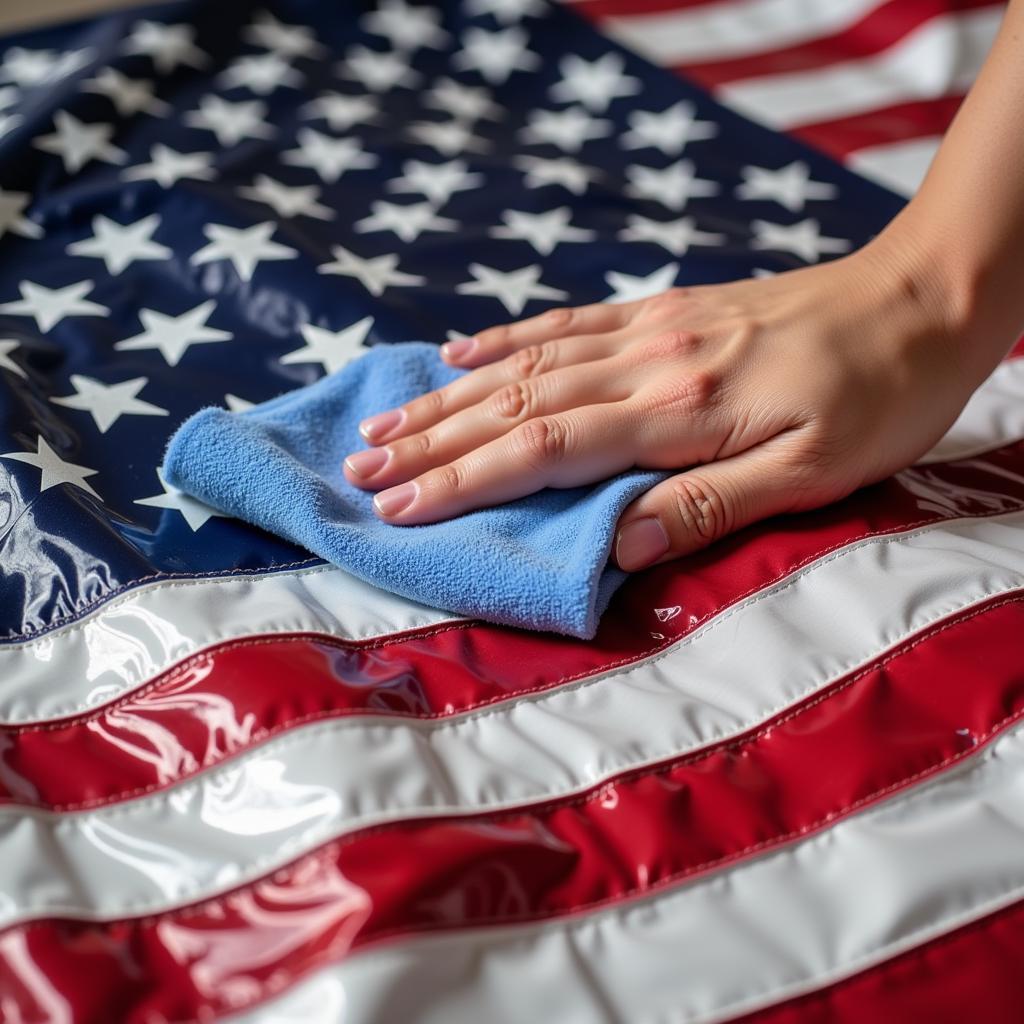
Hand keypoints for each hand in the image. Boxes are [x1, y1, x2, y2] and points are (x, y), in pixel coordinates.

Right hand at [342, 234, 990, 570]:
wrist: (921, 297)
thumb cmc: (877, 397)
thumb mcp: (811, 472)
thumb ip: (707, 506)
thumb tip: (614, 547)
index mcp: (678, 412)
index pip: (545, 451)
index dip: (464, 480)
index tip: (398, 505)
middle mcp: (646, 363)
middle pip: (515, 404)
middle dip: (432, 440)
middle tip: (361, 467)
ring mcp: (649, 329)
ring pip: (526, 362)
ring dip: (449, 394)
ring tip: (386, 420)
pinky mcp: (661, 310)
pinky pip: (566, 321)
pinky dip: (506, 339)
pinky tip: (462, 351)